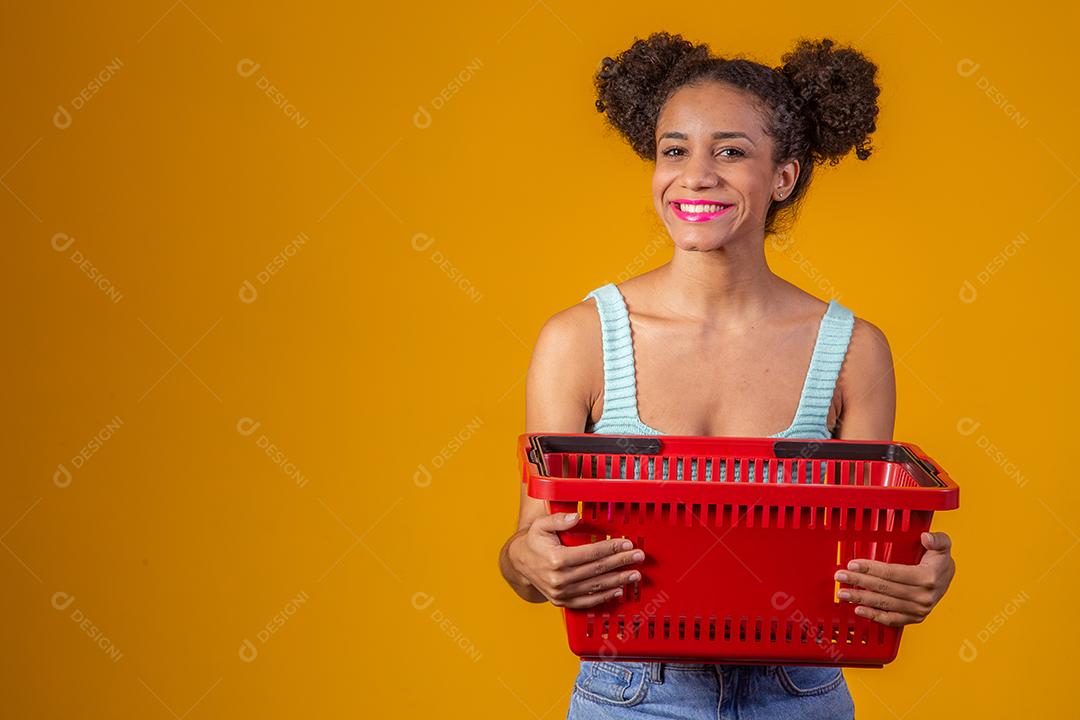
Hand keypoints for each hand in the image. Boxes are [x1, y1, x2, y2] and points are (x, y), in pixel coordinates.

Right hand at [509, 512, 645, 608]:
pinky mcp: (563, 602)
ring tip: (635, 574)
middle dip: (621, 562)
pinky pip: (588, 601)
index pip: (591, 553)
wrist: (519, 564)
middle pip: (598, 570)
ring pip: (596, 587)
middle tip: (638, 557)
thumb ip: (558, 519)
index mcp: (556, 558)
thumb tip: (575, 517)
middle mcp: (560, 578)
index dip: (611, 548)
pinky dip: (605, 597)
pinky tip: (619, 590)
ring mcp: (561, 592)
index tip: (627, 543)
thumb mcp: (541, 525)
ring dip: (619, 580)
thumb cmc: (533, 542)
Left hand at [833, 531, 955, 626]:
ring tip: (842, 594)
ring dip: (861, 599)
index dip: (870, 569)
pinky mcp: (915, 618)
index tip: (852, 564)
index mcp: (927, 577)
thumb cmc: (940, 560)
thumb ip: (938, 539)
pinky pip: (891, 619)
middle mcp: (923, 596)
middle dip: (859, 582)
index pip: (892, 573)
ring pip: (885, 604)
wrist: (948, 579)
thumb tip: (926, 537)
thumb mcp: (943, 545)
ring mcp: (919, 609)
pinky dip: (874, 616)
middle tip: (840, 576)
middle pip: (884, 588)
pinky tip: (858, 610)